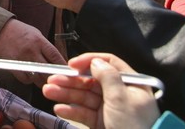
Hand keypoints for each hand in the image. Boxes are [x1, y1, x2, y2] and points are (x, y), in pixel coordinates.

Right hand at [0, 19, 65, 86]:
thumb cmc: (20, 31)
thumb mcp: (36, 34)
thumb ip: (46, 48)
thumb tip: (58, 62)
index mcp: (39, 41)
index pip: (55, 56)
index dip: (63, 67)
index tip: (68, 73)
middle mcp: (31, 51)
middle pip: (48, 70)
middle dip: (54, 77)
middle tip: (58, 80)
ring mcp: (22, 59)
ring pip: (37, 77)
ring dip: (42, 80)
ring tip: (44, 79)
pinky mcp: (13, 66)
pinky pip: (25, 79)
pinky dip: (30, 80)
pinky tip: (30, 76)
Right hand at [43, 53, 159, 128]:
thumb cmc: (135, 126)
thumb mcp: (121, 98)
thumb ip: (108, 77)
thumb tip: (95, 62)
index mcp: (130, 84)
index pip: (109, 64)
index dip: (89, 62)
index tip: (72, 64)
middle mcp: (119, 94)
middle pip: (91, 81)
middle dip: (71, 80)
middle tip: (52, 80)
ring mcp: (109, 109)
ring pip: (84, 97)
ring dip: (66, 94)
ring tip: (48, 92)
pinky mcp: (101, 122)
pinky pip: (84, 112)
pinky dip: (71, 110)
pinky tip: (60, 109)